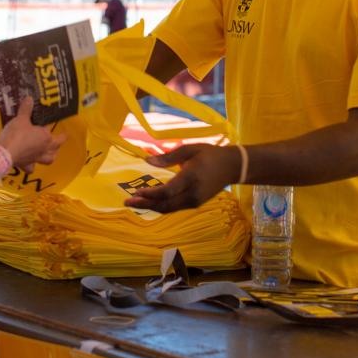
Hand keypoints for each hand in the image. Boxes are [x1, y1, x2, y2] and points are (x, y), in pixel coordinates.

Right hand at [0, 97, 66, 171]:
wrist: (4, 153)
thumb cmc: (16, 134)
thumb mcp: (20, 119)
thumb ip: (26, 109)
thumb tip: (29, 98)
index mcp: (46, 137)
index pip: (56, 133)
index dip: (58, 130)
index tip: (59, 126)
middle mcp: (44, 149)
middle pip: (56, 147)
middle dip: (58, 143)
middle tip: (58, 139)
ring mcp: (36, 159)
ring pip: (49, 159)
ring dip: (51, 156)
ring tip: (50, 153)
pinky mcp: (26, 165)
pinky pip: (31, 168)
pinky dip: (31, 166)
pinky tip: (30, 164)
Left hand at [124, 144, 240, 212]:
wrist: (231, 167)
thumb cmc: (209, 154)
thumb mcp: (190, 149)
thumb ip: (168, 157)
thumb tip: (147, 161)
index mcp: (191, 177)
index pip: (167, 191)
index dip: (150, 195)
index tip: (135, 192)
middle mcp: (192, 193)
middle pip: (165, 205)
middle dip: (145, 205)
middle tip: (126, 202)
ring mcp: (194, 201)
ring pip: (169, 209)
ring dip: (151, 207)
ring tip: (134, 202)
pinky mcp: (195, 204)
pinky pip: (174, 207)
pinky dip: (160, 205)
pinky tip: (150, 201)